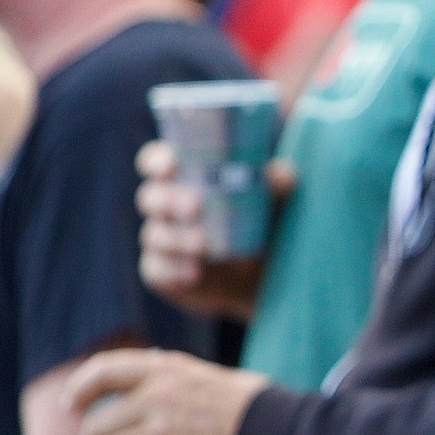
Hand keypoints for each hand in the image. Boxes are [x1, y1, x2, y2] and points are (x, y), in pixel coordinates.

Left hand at [65, 349, 268, 434]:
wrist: (280, 431)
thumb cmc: (253, 406)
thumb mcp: (206, 377)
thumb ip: (173, 385)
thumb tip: (146, 398)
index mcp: (165, 371)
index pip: (104, 371)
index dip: (80, 390)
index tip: (72, 408)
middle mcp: (156, 397)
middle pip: (95, 428)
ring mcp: (162, 433)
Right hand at [135, 140, 289, 321]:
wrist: (262, 274)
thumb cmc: (262, 221)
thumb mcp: (273, 201)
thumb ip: (277, 184)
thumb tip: (283, 174)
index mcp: (183, 177)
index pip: (155, 161)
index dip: (157, 162)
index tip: (170, 166)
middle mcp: (164, 206)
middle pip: (150, 197)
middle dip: (169, 201)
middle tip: (196, 208)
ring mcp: (160, 240)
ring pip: (155, 235)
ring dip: (177, 239)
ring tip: (203, 245)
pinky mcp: (161, 272)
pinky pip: (158, 271)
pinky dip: (174, 270)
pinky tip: (194, 273)